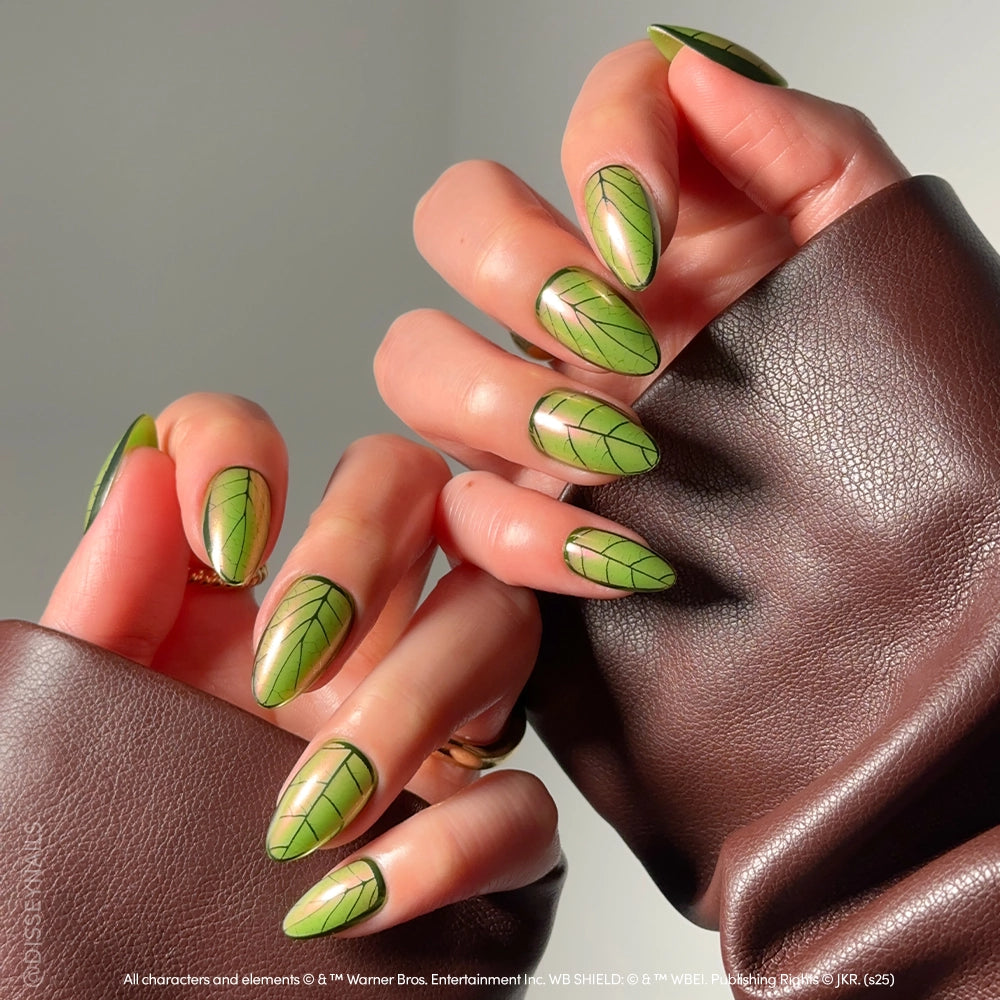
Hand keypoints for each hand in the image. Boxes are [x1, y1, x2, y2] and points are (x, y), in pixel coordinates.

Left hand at [42, 393, 559, 937]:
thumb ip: (107, 597)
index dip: (243, 449)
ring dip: (412, 700)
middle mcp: (352, 635)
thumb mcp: (86, 720)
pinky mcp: (489, 836)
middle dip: (361, 548)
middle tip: (288, 662)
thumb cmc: (95, 877)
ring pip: (500, 622)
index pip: (262, 442)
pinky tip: (355, 895)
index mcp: (239, 598)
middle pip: (420, 489)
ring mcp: (433, 725)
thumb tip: (142, 466)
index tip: (224, 546)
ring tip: (313, 808)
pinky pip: (527, 804)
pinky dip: (452, 844)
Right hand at [376, 31, 905, 510]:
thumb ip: (801, 146)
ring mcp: (536, 402)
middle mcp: (580, 300)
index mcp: (669, 226)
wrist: (883, 535)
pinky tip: (614, 552)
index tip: (653, 237)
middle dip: (518, 269)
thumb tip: (699, 76)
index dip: (604, 151)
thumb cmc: (876, 397)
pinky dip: (519, 537)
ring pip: (413, 360)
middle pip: (453, 218)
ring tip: (615, 452)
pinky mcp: (527, 506)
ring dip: (495, 400)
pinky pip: (461, 513)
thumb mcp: (865, 260)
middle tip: (617, 338)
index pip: (591, 114)